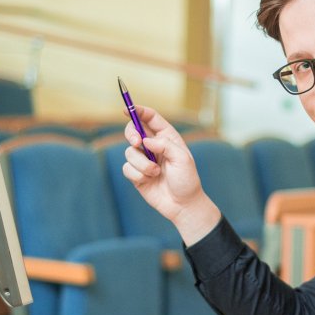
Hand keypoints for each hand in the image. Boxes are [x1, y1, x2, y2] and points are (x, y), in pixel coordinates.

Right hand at [122, 105, 220, 245]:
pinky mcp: (136, 174)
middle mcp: (153, 146)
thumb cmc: (187, 180)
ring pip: (129, 152)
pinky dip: (137, 175)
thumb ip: (165, 145)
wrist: (182, 205)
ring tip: (155, 173)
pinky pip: (127, 168)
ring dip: (142, 164)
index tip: (127, 109)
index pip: (150, 118)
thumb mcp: (182, 159)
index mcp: (167, 137)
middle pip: (133, 130)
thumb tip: (145, 140)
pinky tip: (149, 181)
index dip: (138, 111)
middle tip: (137, 142)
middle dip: (131, 134)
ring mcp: (143, 160)